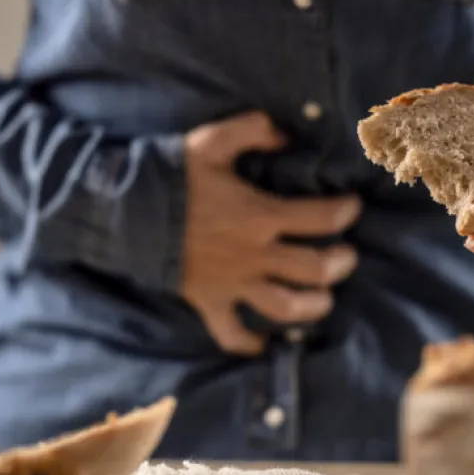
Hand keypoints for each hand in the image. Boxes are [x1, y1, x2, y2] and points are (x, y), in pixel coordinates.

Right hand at [181, 111, 361, 355]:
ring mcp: (233, 283)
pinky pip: (231, 334)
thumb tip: (286, 135)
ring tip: (323, 298)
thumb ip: (253, 131)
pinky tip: (263, 343)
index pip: (322, 218)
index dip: (346, 212)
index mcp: (260, 215)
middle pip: (315, 269)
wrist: (121, 211)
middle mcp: (254, 254)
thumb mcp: (211, 140)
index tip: (352, 207)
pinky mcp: (210, 302)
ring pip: (286, 307)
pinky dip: (249, 343)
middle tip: (345, 255)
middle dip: (340, 263)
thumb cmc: (169, 174)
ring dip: (313, 306)